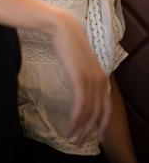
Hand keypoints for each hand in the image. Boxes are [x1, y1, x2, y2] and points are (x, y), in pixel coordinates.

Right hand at [51, 11, 110, 145]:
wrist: (63, 28)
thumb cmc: (68, 44)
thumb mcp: (80, 62)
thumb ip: (83, 74)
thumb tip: (79, 85)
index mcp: (102, 76)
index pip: (107, 106)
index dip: (103, 123)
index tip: (96, 136)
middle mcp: (100, 80)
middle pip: (99, 113)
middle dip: (90, 131)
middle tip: (79, 142)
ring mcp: (91, 80)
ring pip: (89, 113)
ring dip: (80, 129)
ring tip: (71, 138)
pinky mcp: (80, 79)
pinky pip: (81, 107)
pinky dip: (75, 121)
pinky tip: (68, 128)